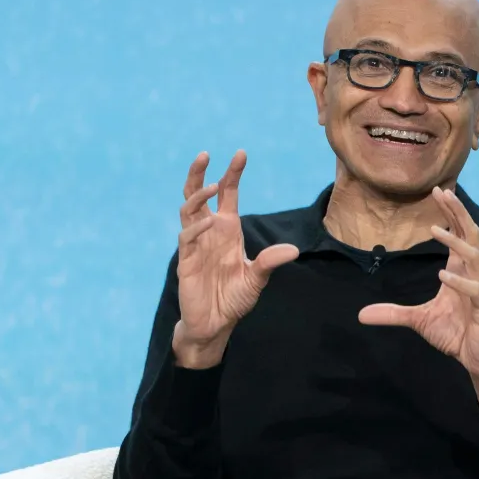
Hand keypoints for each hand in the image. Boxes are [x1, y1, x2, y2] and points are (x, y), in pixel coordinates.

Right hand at [172, 150, 297, 366]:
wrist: (215, 324)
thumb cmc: (233, 299)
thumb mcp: (256, 278)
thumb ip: (269, 262)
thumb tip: (292, 250)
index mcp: (227, 230)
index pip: (228, 195)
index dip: (232, 174)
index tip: (241, 154)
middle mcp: (210, 232)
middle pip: (199, 195)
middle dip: (200, 173)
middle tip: (205, 154)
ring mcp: (196, 245)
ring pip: (188, 210)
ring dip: (198, 196)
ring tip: (212, 184)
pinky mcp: (186, 262)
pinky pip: (187, 238)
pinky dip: (197, 229)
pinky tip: (208, 223)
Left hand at [358, 188, 478, 423]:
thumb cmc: (456, 334)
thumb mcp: (418, 321)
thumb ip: (393, 313)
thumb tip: (361, 314)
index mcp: (460, 271)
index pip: (459, 234)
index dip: (450, 213)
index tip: (438, 192)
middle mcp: (473, 275)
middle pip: (470, 235)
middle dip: (457, 213)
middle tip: (443, 192)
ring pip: (474, 257)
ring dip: (456, 242)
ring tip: (435, 229)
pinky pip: (475, 290)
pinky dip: (459, 282)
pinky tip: (442, 276)